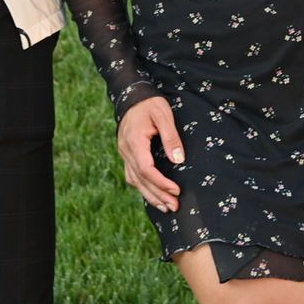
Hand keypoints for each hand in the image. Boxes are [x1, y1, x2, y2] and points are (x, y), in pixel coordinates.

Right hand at [117, 94, 184, 211]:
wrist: (132, 96)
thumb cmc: (150, 104)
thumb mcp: (164, 115)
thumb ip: (171, 137)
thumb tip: (178, 161)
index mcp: (134, 141)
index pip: (146, 169)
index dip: (161, 183)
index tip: (176, 190)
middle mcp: (126, 151)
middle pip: (141, 180)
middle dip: (158, 195)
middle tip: (174, 207)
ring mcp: (124, 153)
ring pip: (135, 181)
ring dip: (150, 195)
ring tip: (166, 207)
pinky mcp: (126, 154)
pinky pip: (132, 176)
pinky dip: (143, 187)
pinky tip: (153, 195)